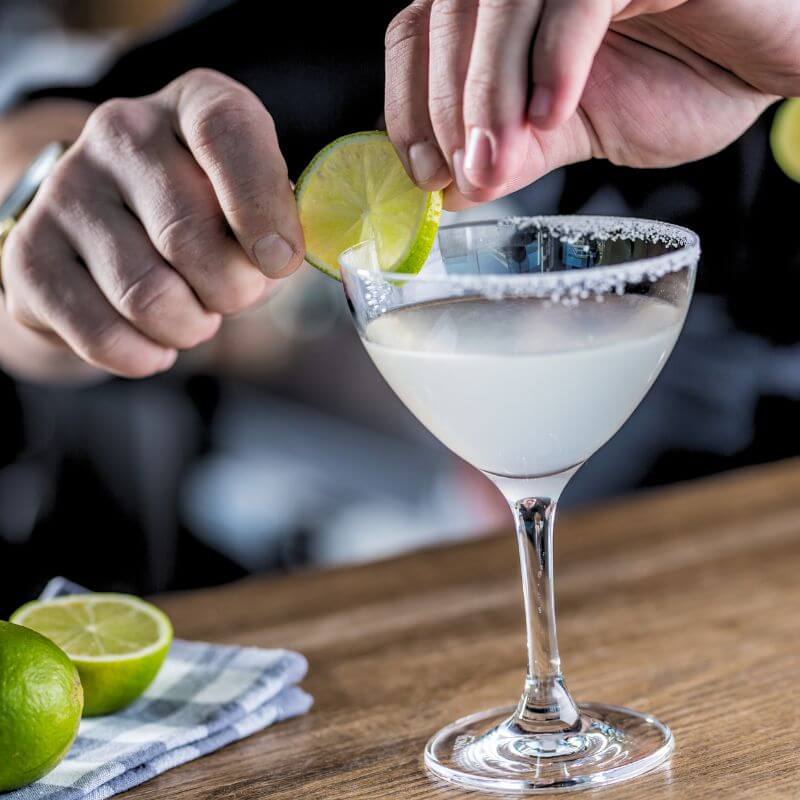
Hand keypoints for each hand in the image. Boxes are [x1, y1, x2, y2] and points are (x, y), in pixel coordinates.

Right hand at [2, 69, 304, 377]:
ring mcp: (67, 190)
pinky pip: (102, 335)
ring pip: (147, 296)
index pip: (226, 130)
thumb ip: (279, 225)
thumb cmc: (211, 220)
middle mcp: (121, 133)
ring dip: (189, 328)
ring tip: (193, 316)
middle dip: (232, 292)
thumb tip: (275, 259)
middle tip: (233, 297)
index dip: (261, 205)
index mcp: (192, 105)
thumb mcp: (259, 206)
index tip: (280, 261)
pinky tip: (154, 342)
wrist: (117, 233)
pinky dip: (144, 355)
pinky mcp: (30, 255)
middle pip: (188, 236)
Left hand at [385, 0, 799, 206]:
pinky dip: (556, 60)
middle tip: (466, 175)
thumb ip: (515, 149)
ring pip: (498, 4)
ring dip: (490, 92)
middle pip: (445, 15)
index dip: (408, 103)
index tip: (425, 173)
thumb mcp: (580, 128)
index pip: (417, 32)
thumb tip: (453, 186)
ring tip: (503, 160)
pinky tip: (555, 112)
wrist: (771, 58)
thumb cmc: (687, 76)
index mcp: (509, 6)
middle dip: (446, 108)